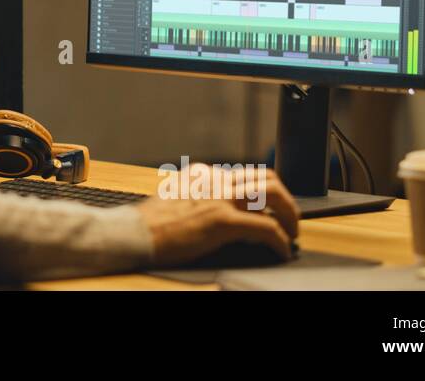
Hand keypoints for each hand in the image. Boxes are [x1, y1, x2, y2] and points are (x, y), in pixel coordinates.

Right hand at [139, 165, 299, 265]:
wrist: (134, 233)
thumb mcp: (175, 198)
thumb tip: (217, 210)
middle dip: (285, 199)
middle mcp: (214, 180)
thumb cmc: (149, 224)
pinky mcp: (222, 221)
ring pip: (272, 194)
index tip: (270, 207)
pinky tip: (280, 250)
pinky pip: (265, 227)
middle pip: (266, 177)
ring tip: (291, 232)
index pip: (245, 175)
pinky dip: (279, 239)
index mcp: (203, 174)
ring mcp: (219, 198)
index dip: (263, 193)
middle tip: (289, 219)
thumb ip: (197, 195)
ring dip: (289, 214)